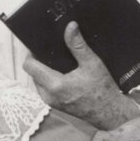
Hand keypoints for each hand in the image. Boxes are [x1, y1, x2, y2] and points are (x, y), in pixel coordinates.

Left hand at [23, 21, 139, 129]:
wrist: (110, 114)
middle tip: (51, 50)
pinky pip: (45, 88)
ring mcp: (50, 102)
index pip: (29, 66)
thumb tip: (70, 26)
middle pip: (33, 72)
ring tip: (57, 60)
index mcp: (54, 85)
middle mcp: (47, 95)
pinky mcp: (55, 105)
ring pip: (38, 80)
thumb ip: (78, 45)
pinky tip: (62, 72)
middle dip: (39, 61)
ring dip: (44, 70)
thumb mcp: (92, 64)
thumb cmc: (102, 90)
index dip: (31, 53)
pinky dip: (49, 79)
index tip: (40, 45)